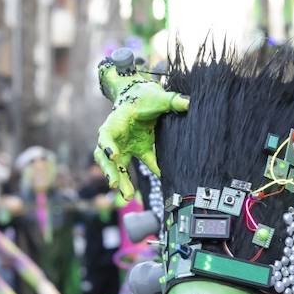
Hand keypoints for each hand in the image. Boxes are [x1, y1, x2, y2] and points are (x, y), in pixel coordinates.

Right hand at [94, 59, 189, 197]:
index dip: (107, 146)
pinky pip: (139, 166)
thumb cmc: (143, 97)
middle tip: (115, 185)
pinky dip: (146, 174)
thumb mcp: (155, 97)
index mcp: (114, 123)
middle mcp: (115, 138)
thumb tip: (188, 103)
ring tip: (128, 197)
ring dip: (122, 181)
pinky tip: (156, 183)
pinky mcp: (136, 151)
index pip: (105, 136)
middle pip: (105, 157)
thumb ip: (170, 101)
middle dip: (110, 171)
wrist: (140, 96)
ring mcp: (124, 146)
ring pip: (117, 167)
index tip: (113, 156)